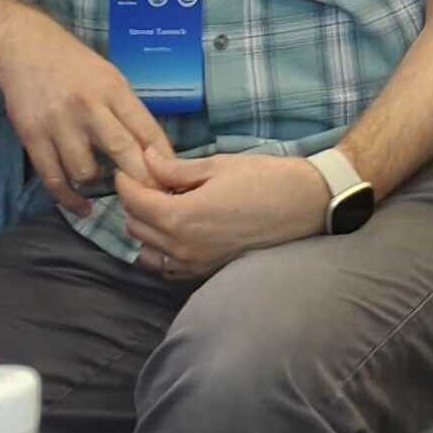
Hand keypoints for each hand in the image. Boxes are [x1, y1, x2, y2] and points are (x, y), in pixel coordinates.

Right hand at [0, 24, 190, 216]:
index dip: (163, 160)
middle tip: (151, 201)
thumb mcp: (111, 78)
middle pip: (122, 152)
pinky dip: (68, 198)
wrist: (25, 49)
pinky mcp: (32, 137)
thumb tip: (157, 151)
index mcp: (114, 91)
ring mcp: (58, 124)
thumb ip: (130, 112)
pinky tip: (80, 206)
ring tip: (102, 185)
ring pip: (85, 171)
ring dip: (97, 185)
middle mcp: (88, 107)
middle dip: (141, 182)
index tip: (174, 182)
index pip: (147, 130)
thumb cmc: (76, 66)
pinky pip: (52, 178)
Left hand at [116, 151, 332, 279]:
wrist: (308, 204)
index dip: (125, 181)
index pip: (133, 201)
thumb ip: (175, 169)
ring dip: (147, 228)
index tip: (128, 168)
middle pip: (135, 226)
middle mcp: (181, 247)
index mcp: (181, 216)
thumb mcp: (218, 166)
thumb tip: (145, 160)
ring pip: (147, 250)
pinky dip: (161, 252)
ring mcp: (194, 264)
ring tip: (164, 207)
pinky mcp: (207, 271)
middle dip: (136, 202)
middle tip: (152, 182)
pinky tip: (175, 233)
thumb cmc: (266, 179)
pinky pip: (167, 268)